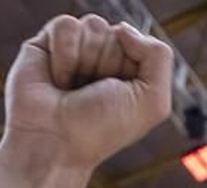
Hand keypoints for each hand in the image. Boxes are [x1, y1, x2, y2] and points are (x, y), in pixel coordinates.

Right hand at [3, 15, 172, 170]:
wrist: (55, 143)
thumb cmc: (101, 130)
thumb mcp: (153, 102)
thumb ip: (160, 57)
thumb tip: (125, 29)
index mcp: (131, 73)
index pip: (141, 43)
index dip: (132, 66)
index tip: (119, 94)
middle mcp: (104, 61)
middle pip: (116, 33)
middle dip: (108, 63)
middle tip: (93, 93)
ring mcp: (75, 51)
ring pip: (92, 25)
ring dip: (86, 60)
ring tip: (73, 88)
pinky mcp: (47, 45)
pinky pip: (66, 24)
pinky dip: (65, 53)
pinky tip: (59, 79)